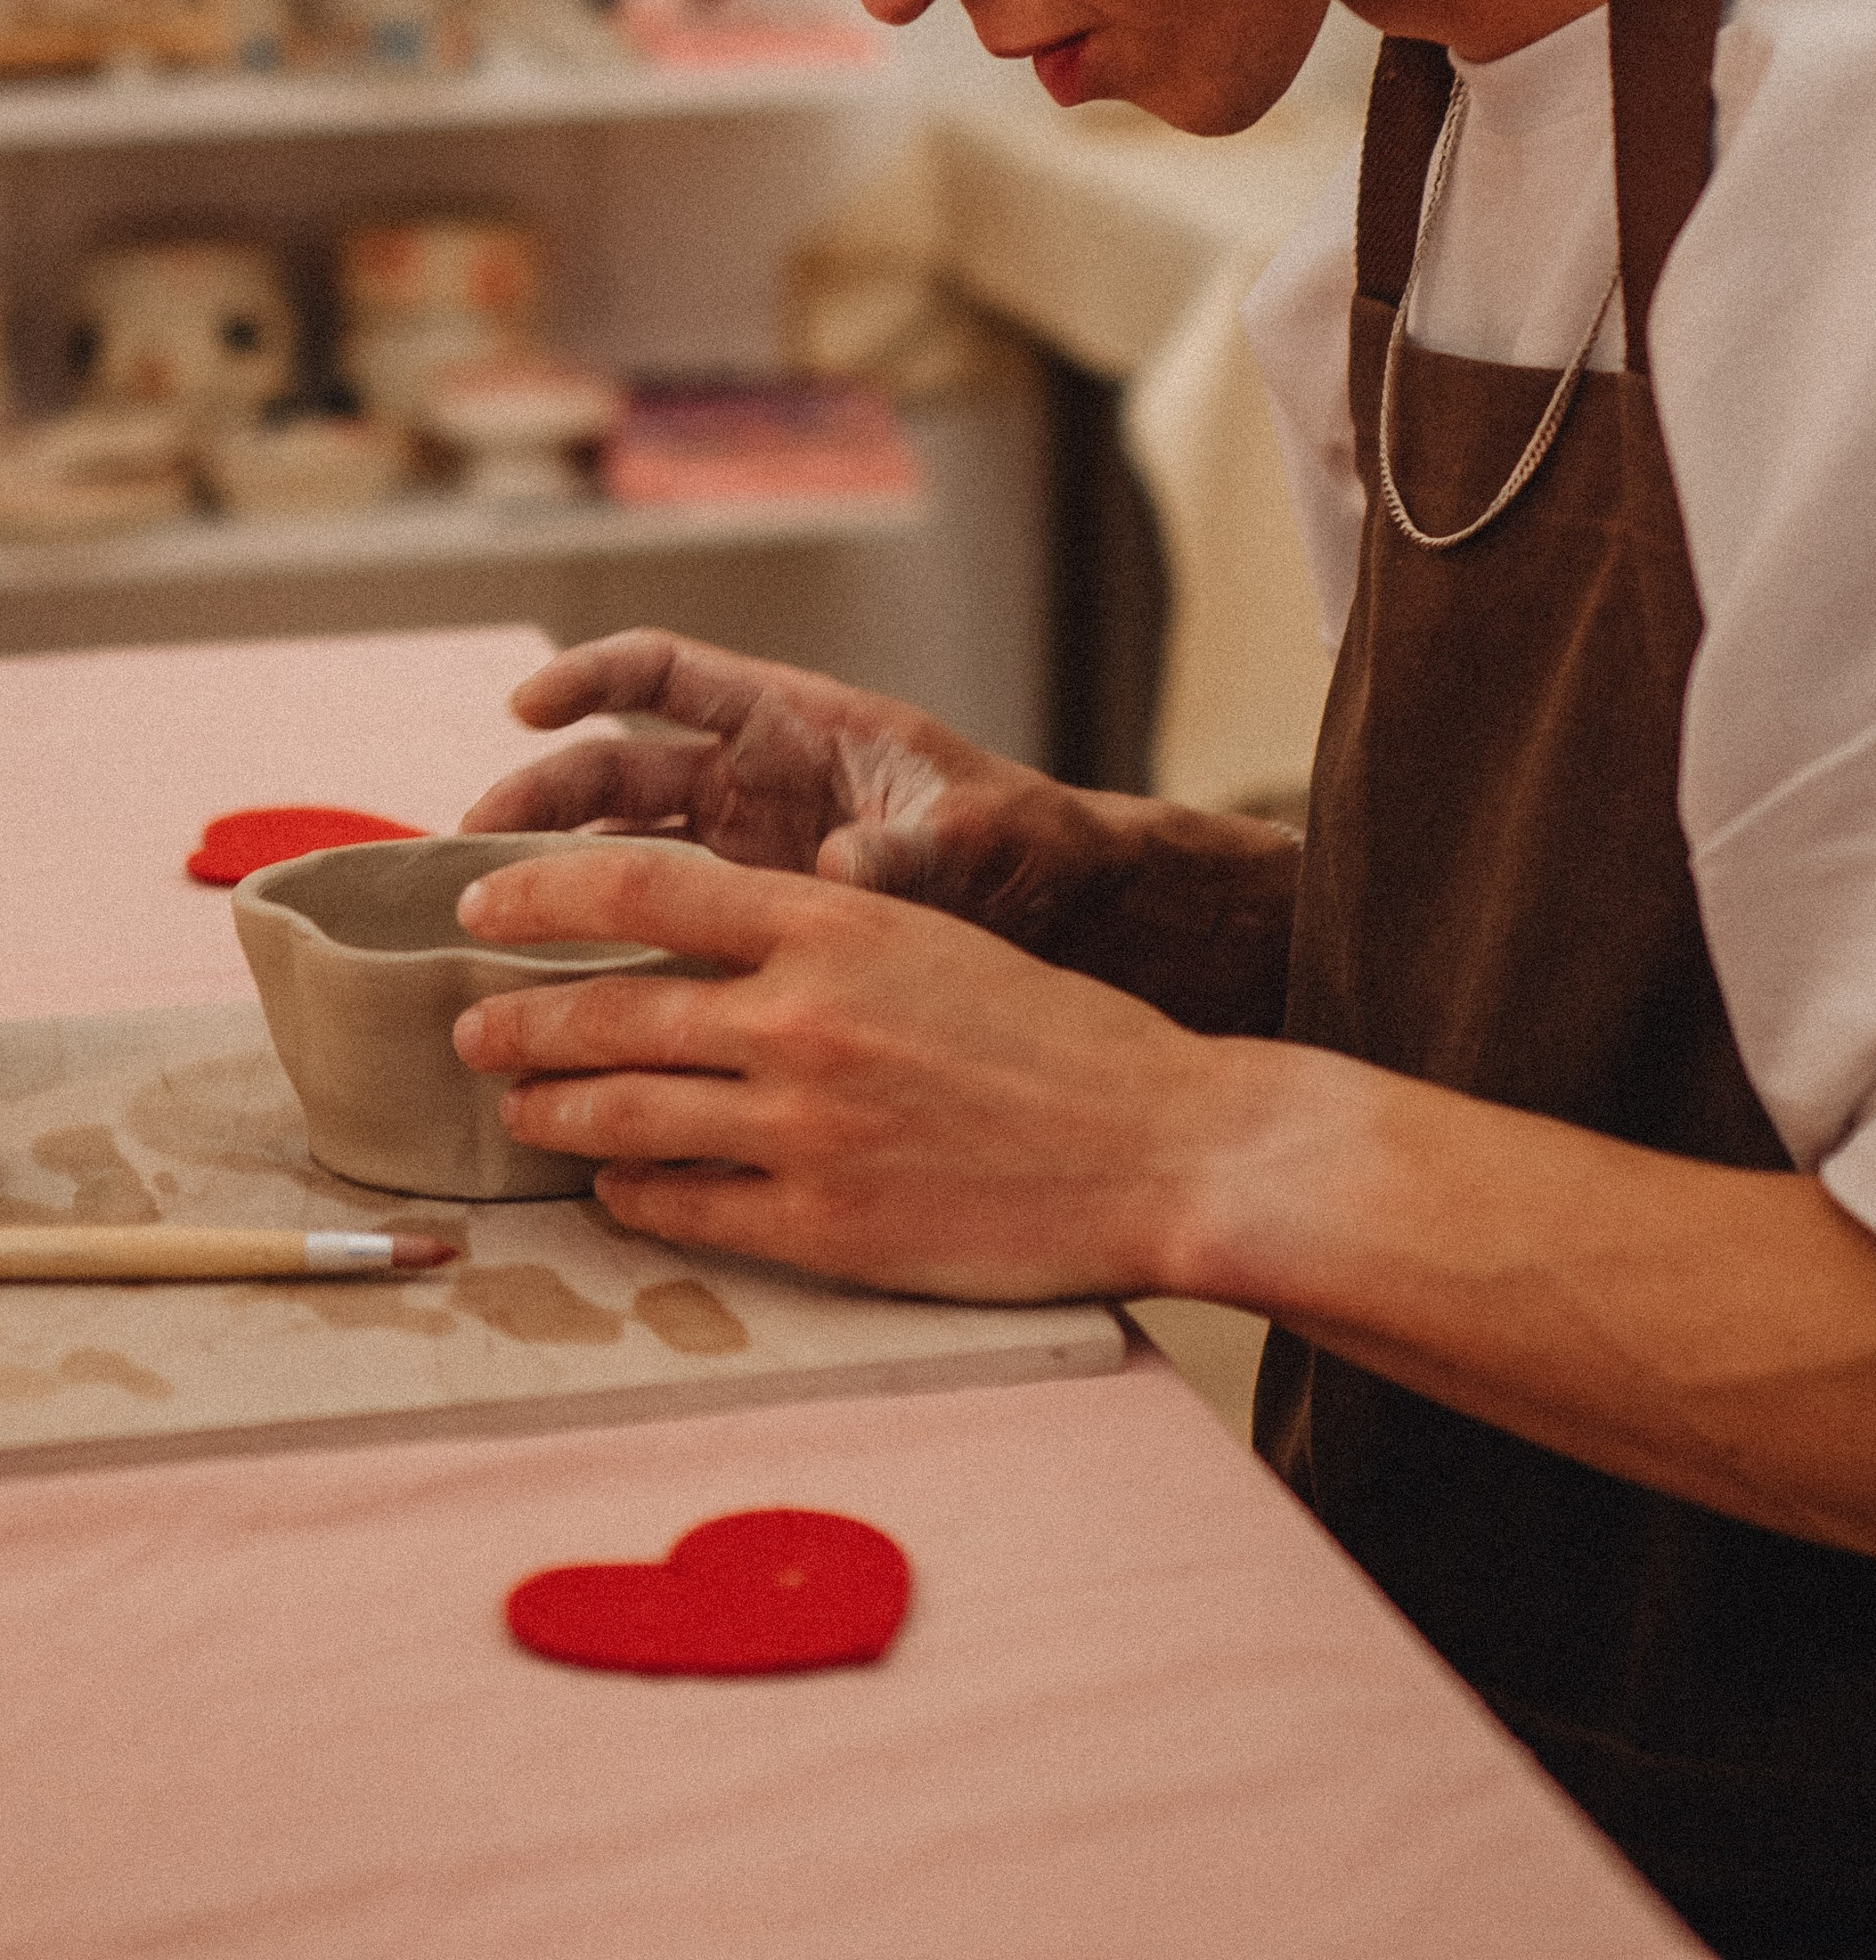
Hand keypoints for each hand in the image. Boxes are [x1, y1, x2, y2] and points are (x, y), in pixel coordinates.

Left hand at [449, 837, 1237, 1298]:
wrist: (1164, 1146)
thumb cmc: (1063, 1040)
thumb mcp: (939, 942)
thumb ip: (823, 939)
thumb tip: (707, 948)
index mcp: (838, 923)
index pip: (644, 886)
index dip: (542, 890)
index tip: (480, 898)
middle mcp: (805, 1018)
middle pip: (609, 1008)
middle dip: (517, 1019)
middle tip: (472, 1029)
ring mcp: (806, 1129)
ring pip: (623, 1112)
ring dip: (553, 1107)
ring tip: (520, 1106)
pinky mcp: (822, 1228)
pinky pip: (680, 1206)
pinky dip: (630, 1191)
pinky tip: (614, 1184)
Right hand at [461, 629, 1301, 1029]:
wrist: (1058, 918)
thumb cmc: (1024, 846)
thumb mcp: (976, 836)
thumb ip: (911, 850)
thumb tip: (848, 871)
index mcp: (794, 724)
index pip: (663, 675)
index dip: (587, 679)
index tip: (524, 710)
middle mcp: (750, 780)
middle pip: (611, 771)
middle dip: (535, 800)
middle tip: (473, 852)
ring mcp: (739, 854)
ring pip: (616, 853)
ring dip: (551, 881)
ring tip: (485, 933)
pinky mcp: (744, 927)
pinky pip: (655, 927)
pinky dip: (606, 951)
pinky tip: (562, 1000)